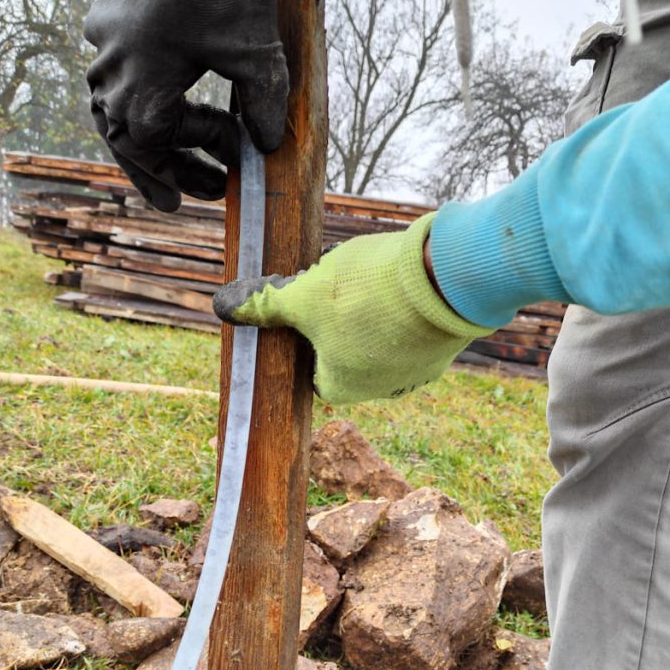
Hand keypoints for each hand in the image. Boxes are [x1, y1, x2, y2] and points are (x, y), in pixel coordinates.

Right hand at [83, 0, 287, 211]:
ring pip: (113, 109)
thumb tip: (267, 148)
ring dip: (147, 142)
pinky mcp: (110, 20)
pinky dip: (139, 103)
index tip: (233, 158)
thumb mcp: (255, 45)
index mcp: (139, 75)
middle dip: (162, 170)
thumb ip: (264, 103)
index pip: (155, 140)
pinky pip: (115, 77)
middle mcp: (111, 61)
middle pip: (124, 137)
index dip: (192, 158)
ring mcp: (105, 39)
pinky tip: (168, 109)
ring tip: (178, 170)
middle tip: (191, 198)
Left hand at [212, 214, 490, 403]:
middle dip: (337, 321)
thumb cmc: (366, 295)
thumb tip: (223, 307)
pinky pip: (411, 329)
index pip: (308, 367)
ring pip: (380, 340)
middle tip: (336, 286)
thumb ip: (266, 305)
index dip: (302, 334)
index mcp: (340, 387)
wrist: (446, 281)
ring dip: (371, 313)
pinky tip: (399, 282)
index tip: (304, 304)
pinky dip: (402, 308)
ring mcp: (416, 371)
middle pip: (344, 353)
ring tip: (369, 279)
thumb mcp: (304, 295)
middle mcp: (380, 390)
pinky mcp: (442, 347)